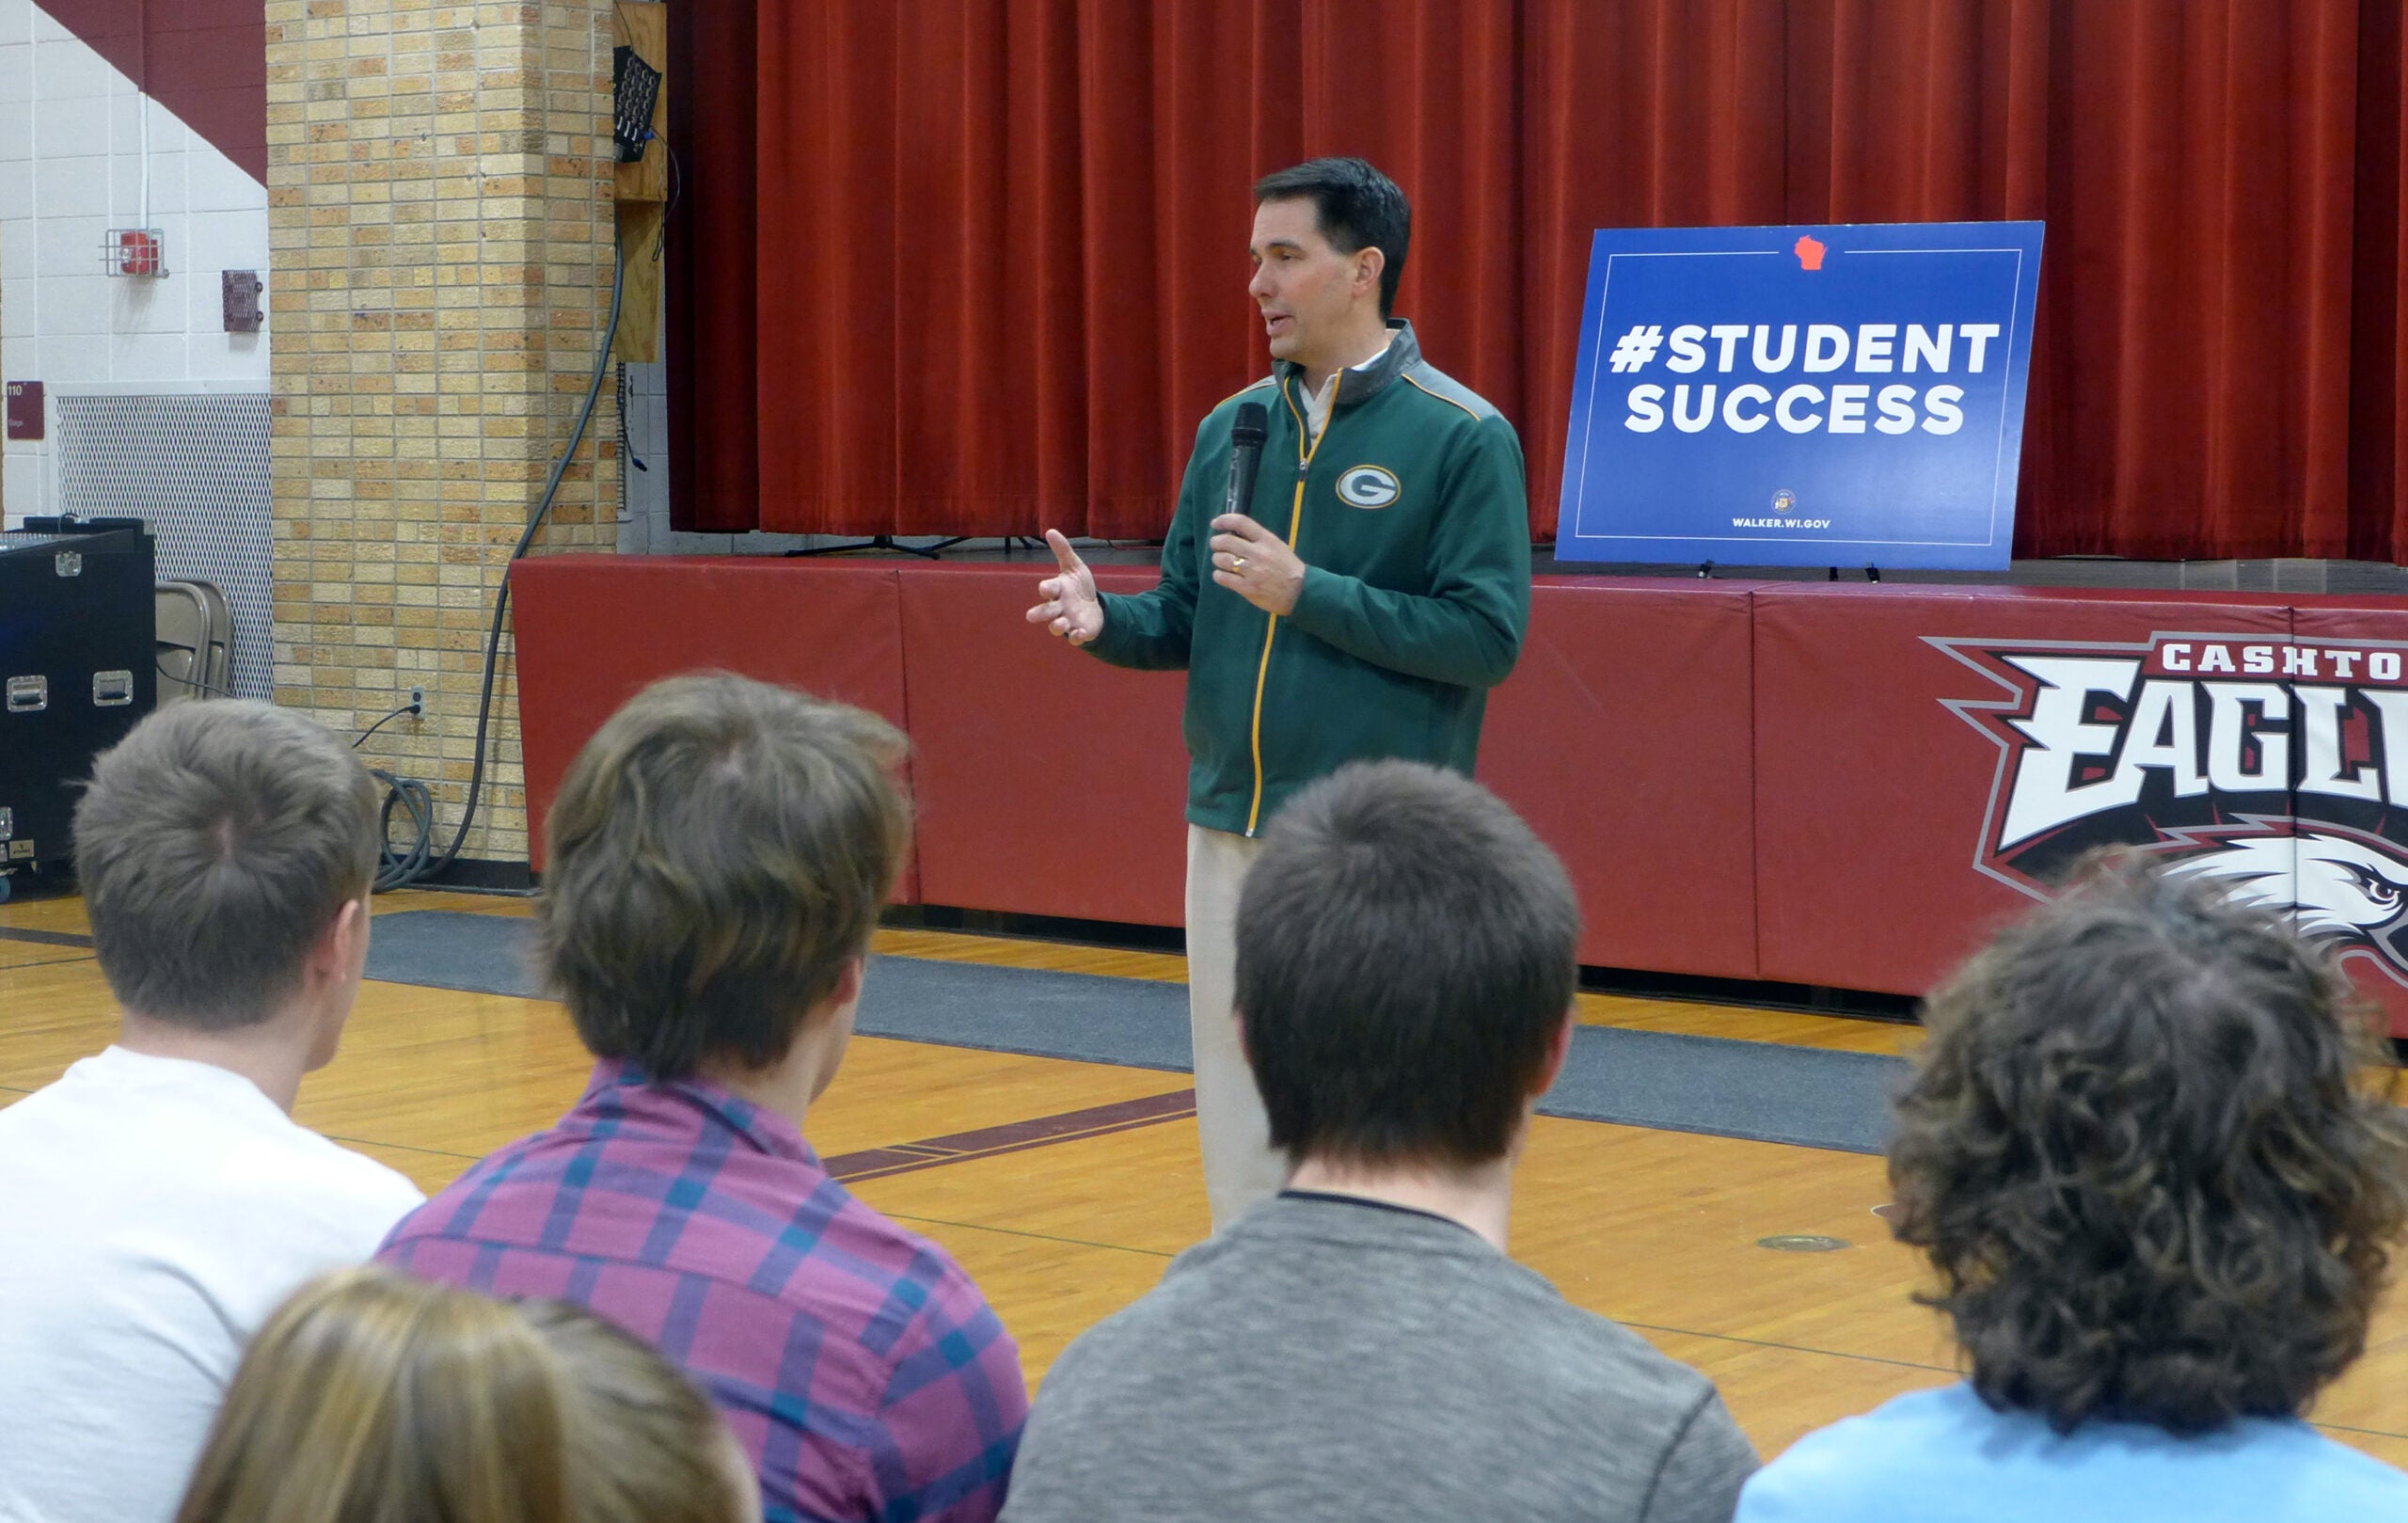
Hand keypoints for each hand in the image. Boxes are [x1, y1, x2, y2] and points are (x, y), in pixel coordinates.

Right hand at [1026, 529, 1104, 644]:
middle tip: (1031, 616)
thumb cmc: (1079, 587)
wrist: (1094, 608)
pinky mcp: (1079, 632)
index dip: (1047, 588)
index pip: (1048, 589)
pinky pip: (1075, 637)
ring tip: (1061, 623)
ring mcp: (1068, 621)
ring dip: (1057, 625)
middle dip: (1039, 613)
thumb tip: (1050, 531)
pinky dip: (1077, 637)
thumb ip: (1063, 550)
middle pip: (1045, 611)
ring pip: (1057, 626)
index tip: (1045, 588)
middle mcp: (1059, 607)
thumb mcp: (1074, 567)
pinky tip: (1080, 633)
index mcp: (1057, 590)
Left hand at [1210, 514, 1305, 616]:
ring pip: (1221, 559)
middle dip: (1216, 542)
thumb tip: (1234, 534)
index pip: (1240, 522)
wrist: (1300, 592)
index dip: (1224, 520)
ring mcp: (1252, 571)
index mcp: (1266, 540)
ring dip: (1217, 559)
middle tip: (1216, 546)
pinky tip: (1222, 575)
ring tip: (1221, 562)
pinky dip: (1218, 575)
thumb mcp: (1277, 546)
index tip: (1215, 523)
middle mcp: (1258, 553)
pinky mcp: (1247, 588)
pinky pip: (1223, 578)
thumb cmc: (1288, 568)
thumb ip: (1258, 539)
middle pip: (1225, 541)